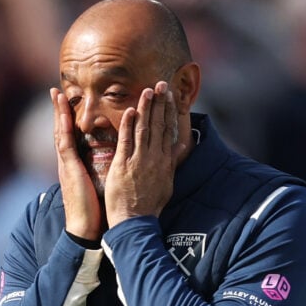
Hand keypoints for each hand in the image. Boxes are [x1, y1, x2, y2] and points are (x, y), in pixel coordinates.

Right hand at [51, 87, 103, 240]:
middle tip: (56, 91)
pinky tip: (64, 115)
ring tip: (56, 94)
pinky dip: (63, 128)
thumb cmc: (95, 210)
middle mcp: (68, 162)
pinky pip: (65, 144)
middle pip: (61, 130)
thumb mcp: (97, 184)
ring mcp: (67, 164)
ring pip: (60, 132)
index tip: (68, 102)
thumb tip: (110, 163)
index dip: (68, 119)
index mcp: (75, 165)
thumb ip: (99, 171)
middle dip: (59, 110)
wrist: (85, 228)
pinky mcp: (70, 169)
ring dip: (58, 113)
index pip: (70, 136)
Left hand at [104, 81, 184, 226]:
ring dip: (147, 108)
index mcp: (165, 162)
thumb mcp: (167, 184)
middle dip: (161, 103)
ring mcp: (140, 161)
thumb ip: (171, 163)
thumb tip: (180, 147)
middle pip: (159, 126)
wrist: (136, 222)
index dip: (170, 111)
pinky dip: (129, 125)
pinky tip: (132, 110)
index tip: (170, 96)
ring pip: (145, 129)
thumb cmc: (149, 206)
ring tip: (149, 90)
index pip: (169, 131)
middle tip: (162, 84)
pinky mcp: (124, 166)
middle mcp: (155, 159)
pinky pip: (127, 141)